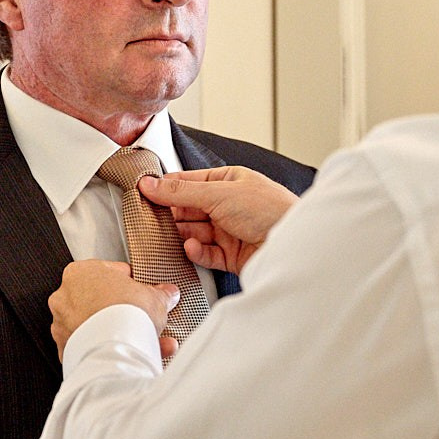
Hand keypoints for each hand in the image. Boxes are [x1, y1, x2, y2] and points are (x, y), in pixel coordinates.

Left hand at [49, 260, 181, 360]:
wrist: (115, 348)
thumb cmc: (127, 314)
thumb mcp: (154, 297)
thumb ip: (160, 294)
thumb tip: (168, 294)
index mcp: (80, 273)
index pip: (109, 272)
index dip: (132, 282)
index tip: (144, 291)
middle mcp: (64, 298)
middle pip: (101, 301)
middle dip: (125, 311)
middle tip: (146, 318)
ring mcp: (62, 326)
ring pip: (97, 327)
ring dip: (123, 333)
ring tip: (151, 341)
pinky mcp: (66, 351)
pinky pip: (93, 348)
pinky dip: (112, 350)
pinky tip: (136, 354)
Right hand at [138, 166, 298, 273]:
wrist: (295, 245)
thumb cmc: (269, 210)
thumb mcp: (219, 194)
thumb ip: (181, 192)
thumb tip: (150, 183)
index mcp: (229, 182)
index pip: (189, 182)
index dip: (166, 188)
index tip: (144, 192)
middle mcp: (229, 205)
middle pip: (189, 209)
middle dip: (171, 214)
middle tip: (150, 218)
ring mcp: (231, 231)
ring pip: (195, 232)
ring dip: (182, 234)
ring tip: (170, 235)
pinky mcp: (232, 256)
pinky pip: (206, 253)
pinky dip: (196, 251)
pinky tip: (191, 247)